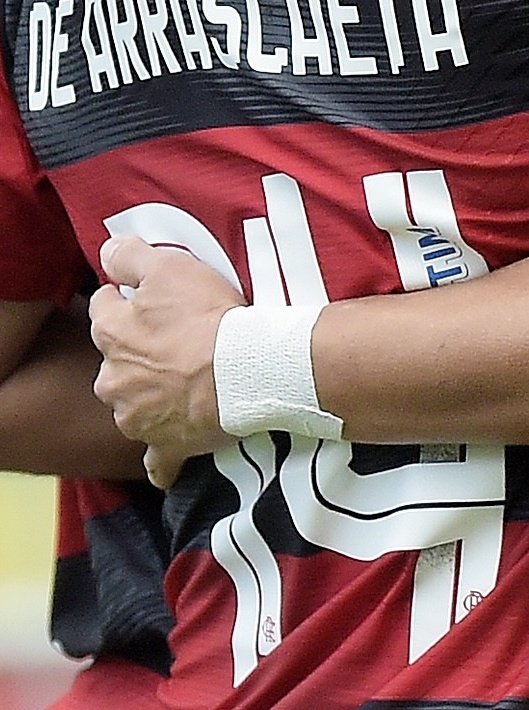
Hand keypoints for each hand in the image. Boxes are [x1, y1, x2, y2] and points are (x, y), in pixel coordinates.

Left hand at [90, 236, 241, 487]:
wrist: (246, 369)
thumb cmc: (208, 316)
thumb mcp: (169, 266)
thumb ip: (129, 256)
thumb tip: (106, 250)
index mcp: (111, 333)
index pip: (102, 308)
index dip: (126, 298)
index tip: (149, 298)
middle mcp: (112, 379)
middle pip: (115, 360)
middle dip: (135, 353)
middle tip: (173, 341)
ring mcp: (136, 417)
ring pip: (132, 405)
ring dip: (150, 396)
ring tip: (185, 383)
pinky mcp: (165, 445)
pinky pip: (157, 459)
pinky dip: (163, 454)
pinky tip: (174, 442)